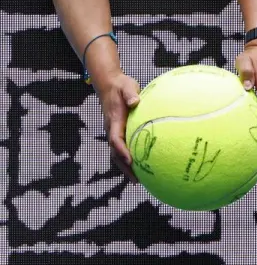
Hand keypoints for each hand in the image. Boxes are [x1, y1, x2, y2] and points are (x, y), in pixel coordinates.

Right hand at [91, 64, 141, 178]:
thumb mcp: (127, 86)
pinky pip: (121, 148)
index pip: (115, 139)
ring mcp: (113, 131)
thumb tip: (135, 101)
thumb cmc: (121, 85)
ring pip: (117, 153)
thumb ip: (131, 94)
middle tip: (137, 180)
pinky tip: (139, 166)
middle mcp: (111, 129)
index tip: (130, 161)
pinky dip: (127, 159)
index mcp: (114, 120)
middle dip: (124, 167)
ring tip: (138, 180)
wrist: (109, 84)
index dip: (122, 151)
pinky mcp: (117, 131)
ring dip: (125, 167)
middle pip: (115, 152)